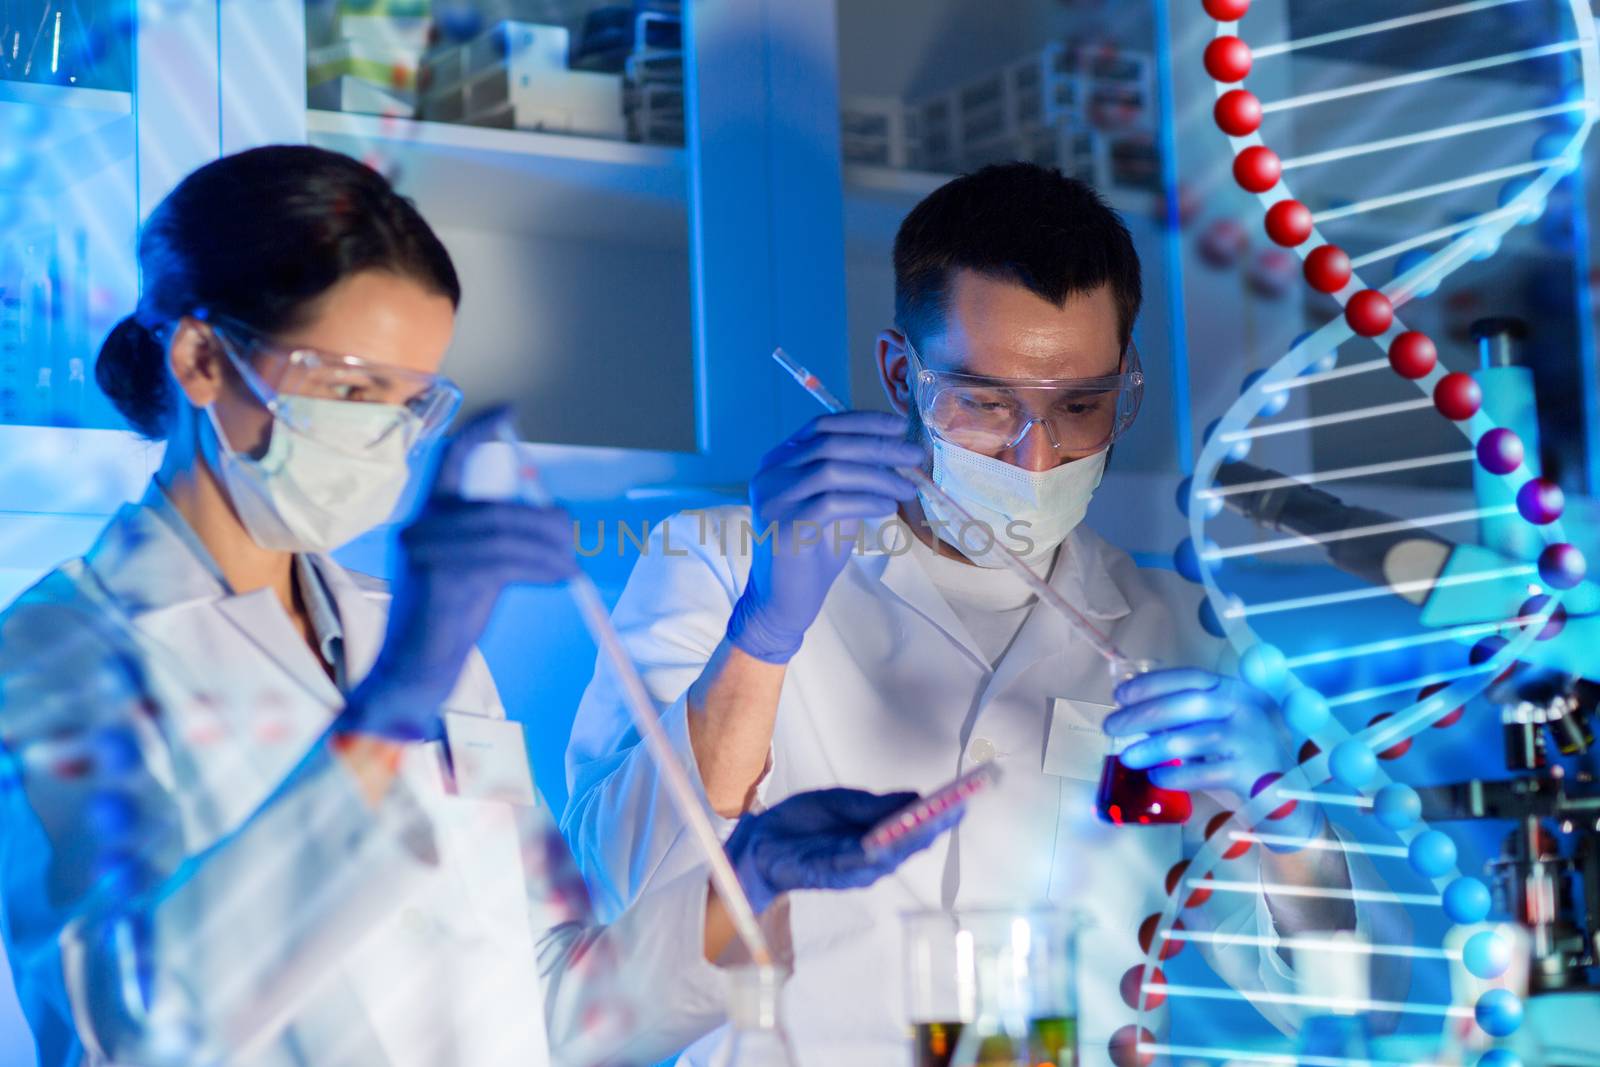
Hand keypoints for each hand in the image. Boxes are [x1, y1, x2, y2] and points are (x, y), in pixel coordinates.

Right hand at [342, 409, 577, 740]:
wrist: (415, 668)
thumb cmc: (447, 620)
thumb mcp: (473, 568)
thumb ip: (497, 539)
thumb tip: (555, 519)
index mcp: (427, 517)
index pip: (449, 459)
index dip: (480, 432)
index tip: (509, 412)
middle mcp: (422, 527)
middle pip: (499, 508)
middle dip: (546, 523)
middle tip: (572, 539)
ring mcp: (428, 552)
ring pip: (507, 535)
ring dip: (550, 550)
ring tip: (571, 566)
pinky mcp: (444, 578)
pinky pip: (506, 562)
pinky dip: (543, 568)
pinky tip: (560, 577)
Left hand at [724, 787, 957, 913]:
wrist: (760, 839)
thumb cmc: (802, 823)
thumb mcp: (841, 802)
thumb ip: (873, 804)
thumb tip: (915, 797)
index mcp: (875, 837)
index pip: (914, 829)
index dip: (938, 817)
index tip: (961, 800)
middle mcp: (869, 859)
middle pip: (908, 845)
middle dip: (932, 828)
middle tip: (954, 809)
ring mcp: (850, 870)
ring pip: (887, 858)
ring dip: (908, 842)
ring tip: (930, 822)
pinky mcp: (827, 876)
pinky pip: (854, 866)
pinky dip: (871, 856)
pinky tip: (886, 842)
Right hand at [726, 413, 922, 663]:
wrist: (781, 602)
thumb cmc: (810, 554)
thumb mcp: (832, 506)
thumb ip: (852, 478)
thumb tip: (895, 455)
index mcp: (779, 461)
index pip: (822, 425)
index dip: (863, 421)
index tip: (900, 424)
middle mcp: (771, 473)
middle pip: (831, 444)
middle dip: (879, 446)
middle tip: (916, 455)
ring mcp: (774, 498)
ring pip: (832, 470)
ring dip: (879, 476)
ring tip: (909, 488)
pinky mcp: (783, 525)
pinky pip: (832, 502)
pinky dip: (866, 500)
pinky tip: (888, 506)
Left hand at [1105, 668, 1321, 846]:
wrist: (1287, 802)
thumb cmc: (1240, 762)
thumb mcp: (1215, 733)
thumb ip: (1184, 720)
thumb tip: (1132, 712)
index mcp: (1238, 691)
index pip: (1191, 677)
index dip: (1153, 683)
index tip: (1120, 695)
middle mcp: (1248, 709)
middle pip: (1189, 703)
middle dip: (1143, 713)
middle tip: (1111, 725)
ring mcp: (1252, 740)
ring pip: (1194, 737)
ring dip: (1153, 746)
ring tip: (1127, 756)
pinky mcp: (1253, 773)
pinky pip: (1205, 772)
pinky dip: (1176, 774)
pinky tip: (1157, 777)